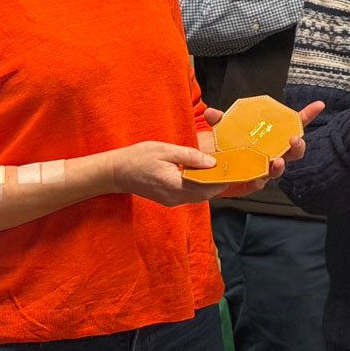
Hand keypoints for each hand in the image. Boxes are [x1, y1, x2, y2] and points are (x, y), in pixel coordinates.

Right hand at [108, 140, 232, 205]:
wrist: (116, 172)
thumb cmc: (138, 158)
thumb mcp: (164, 150)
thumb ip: (189, 156)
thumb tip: (211, 162)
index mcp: (175, 186)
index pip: (207, 187)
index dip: (222, 179)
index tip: (233, 168)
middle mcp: (175, 198)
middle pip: (206, 193)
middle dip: (219, 182)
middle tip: (230, 166)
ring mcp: (173, 200)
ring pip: (200, 195)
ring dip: (210, 184)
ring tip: (219, 168)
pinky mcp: (170, 199)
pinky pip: (191, 194)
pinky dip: (200, 185)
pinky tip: (203, 173)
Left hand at [198, 101, 324, 198]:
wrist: (208, 172)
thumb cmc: (223, 147)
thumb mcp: (220, 129)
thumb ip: (219, 120)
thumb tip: (213, 113)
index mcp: (270, 137)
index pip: (292, 125)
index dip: (306, 115)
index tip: (319, 105)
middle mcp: (271, 153)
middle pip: (294, 151)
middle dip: (298, 145)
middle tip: (294, 139)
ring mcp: (263, 169)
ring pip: (279, 169)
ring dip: (280, 165)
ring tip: (277, 160)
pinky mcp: (251, 183)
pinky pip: (258, 183)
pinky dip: (258, 179)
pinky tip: (257, 176)